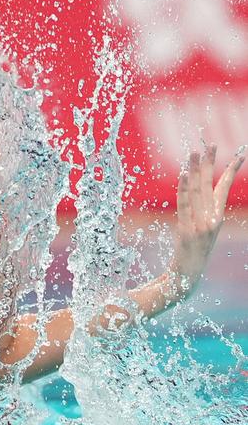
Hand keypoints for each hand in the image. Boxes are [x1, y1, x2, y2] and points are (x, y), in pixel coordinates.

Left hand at [172, 145, 243, 294]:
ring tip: (194, 152)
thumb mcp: (198, 232)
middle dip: (211, 164)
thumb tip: (195, 194)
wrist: (186, 280)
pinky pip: (185, 207)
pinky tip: (183, 175)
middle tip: (211, 145)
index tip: (239, 155)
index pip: (224, 189)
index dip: (230, 171)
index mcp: (216, 218)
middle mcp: (211, 220)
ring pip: (198, 193)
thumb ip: (198, 214)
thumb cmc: (190, 256)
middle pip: (210, 186)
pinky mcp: (188, 232)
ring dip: (196, 171)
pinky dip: (184, 190)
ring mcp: (201, 226)